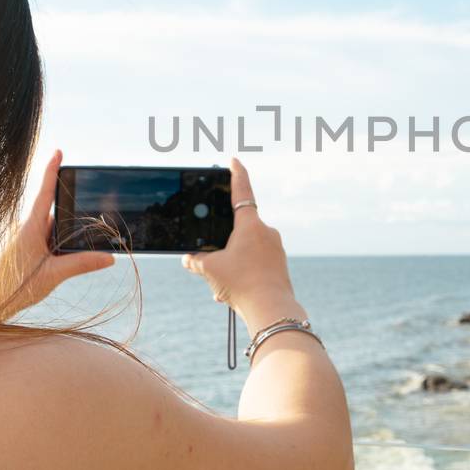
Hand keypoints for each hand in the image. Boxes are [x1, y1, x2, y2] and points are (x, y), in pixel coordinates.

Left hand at [0, 149, 114, 320]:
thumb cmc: (15, 286)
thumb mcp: (53, 275)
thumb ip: (81, 264)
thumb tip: (108, 258)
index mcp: (30, 226)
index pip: (45, 192)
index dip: (52, 170)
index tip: (59, 152)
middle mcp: (26, 228)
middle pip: (55, 213)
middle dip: (70, 221)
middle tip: (75, 238)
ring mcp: (24, 238)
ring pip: (51, 229)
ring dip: (62, 239)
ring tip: (59, 262)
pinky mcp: (23, 249)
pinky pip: (45, 241)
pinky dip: (56, 248)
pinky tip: (56, 266)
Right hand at [181, 158, 302, 332]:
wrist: (271, 309)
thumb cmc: (241, 283)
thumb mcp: (210, 270)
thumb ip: (196, 261)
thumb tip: (189, 259)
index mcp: (250, 224)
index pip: (242, 191)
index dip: (235, 174)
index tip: (234, 160)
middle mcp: (266, 232)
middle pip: (239, 229)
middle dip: (223, 245)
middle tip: (215, 263)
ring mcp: (276, 248)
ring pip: (246, 251)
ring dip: (231, 265)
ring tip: (222, 288)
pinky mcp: (280, 265)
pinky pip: (256, 264)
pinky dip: (242, 275)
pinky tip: (234, 294)